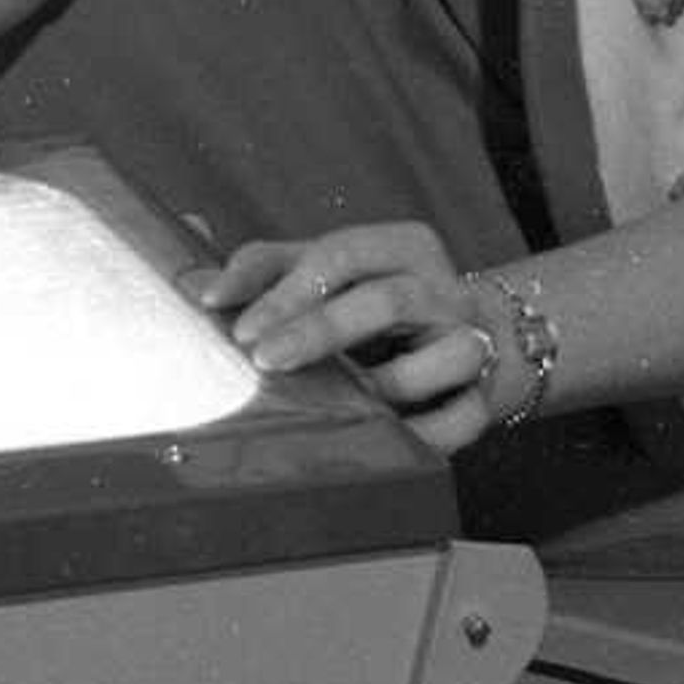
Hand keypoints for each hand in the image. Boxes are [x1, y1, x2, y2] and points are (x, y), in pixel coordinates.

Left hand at [191, 222, 510, 451]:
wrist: (487, 339)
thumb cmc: (383, 302)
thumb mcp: (330, 271)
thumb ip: (267, 267)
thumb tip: (193, 280)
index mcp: (402, 246)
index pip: (338, 253)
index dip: (280, 284)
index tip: (223, 309)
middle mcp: (443, 288)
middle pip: (384, 302)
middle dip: (318, 329)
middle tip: (263, 356)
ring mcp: (474, 340)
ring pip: (444, 355)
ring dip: (387, 383)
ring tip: (341, 397)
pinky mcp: (490, 394)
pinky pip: (463, 417)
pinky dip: (426, 431)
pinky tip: (388, 436)